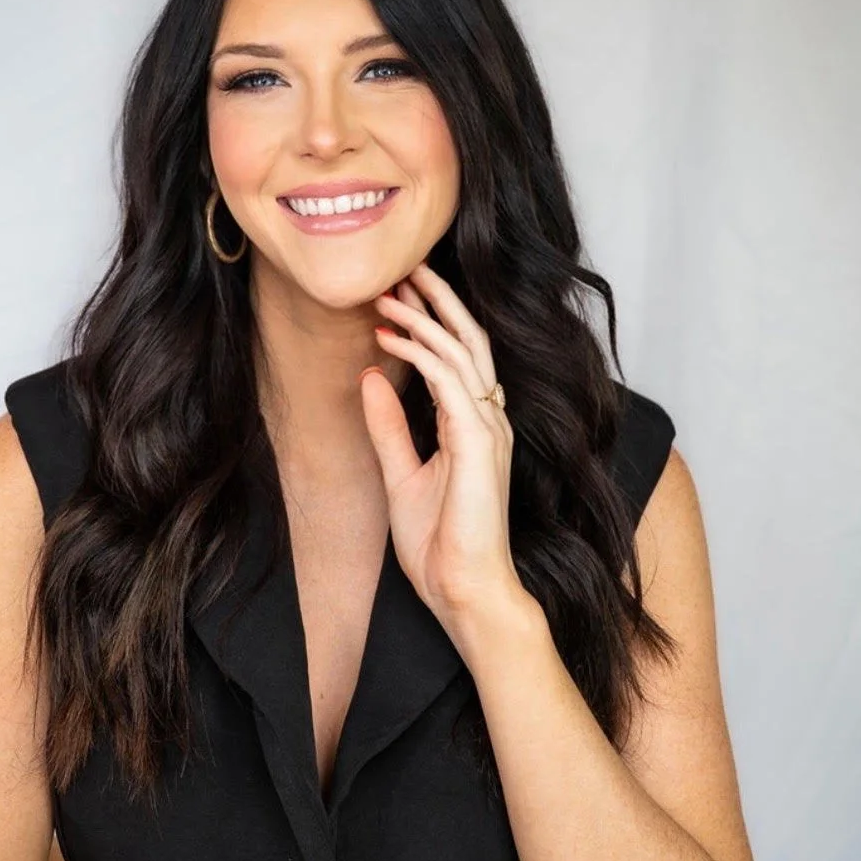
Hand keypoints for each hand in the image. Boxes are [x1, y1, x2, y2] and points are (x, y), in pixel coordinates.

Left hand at [360, 261, 521, 633]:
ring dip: (422, 318)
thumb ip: (389, 427)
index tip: (394, 298)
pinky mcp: (479, 443)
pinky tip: (391, 341)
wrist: (465, 591)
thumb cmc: (442, 547)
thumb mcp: (402, 475)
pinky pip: (451, 382)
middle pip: (470, 340)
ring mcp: (489, 429)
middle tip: (403, 269)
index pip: (460, 357)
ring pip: (462, 351)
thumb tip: (370, 379)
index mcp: (476, 428)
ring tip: (387, 296)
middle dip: (437, 300)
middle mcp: (489, 421)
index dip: (431, 321)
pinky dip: (420, 354)